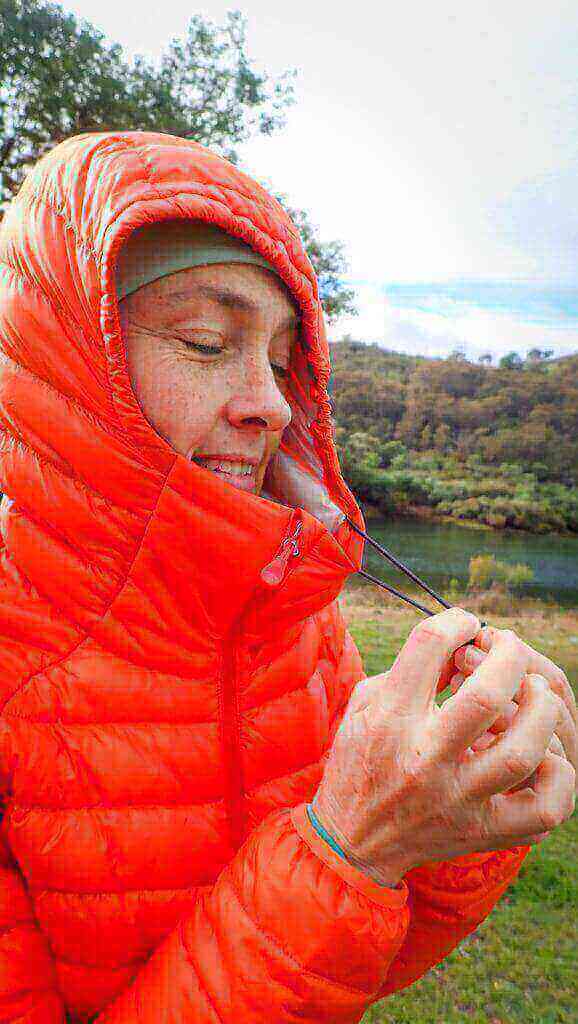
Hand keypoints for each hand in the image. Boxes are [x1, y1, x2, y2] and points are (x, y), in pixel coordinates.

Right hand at [312, 608, 575, 886]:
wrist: (353, 842)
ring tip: (536, 693)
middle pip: (487, 696)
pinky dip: (557, 775)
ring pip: (521, 752)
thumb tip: (466, 642)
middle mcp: (424, 760)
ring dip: (540, 710)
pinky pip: (543, 808)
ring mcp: (457, 800)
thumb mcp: (368, 703)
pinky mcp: (482, 832)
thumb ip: (415, 670)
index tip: (466, 625)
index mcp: (389, 720)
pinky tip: (543, 754)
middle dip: (509, 657)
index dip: (456, 621)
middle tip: (509, 649)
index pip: (430, 647)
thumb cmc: (362, 759)